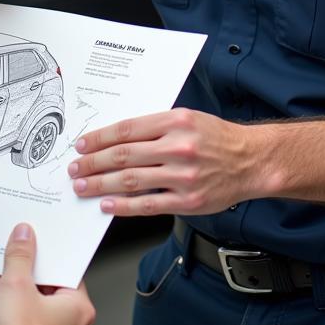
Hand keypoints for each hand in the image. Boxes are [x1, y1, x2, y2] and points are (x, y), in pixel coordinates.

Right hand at [0, 223, 94, 324]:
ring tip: (5, 290)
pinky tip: (4, 312)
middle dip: (33, 280)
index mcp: (81, 309)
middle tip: (17, 269)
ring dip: (25, 301)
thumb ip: (21, 256)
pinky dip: (22, 320)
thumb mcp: (16, 284)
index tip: (36, 251)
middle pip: (55, 292)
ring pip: (44, 313)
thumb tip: (24, 238)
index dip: (49, 259)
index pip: (69, 272)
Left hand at [67, 109, 257, 216]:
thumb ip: (155, 127)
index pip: (127, 129)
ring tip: (83, 187)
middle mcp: (178, 146)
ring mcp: (183, 176)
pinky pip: (148, 204)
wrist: (250, 160)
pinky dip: (124, 205)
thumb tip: (116, 139)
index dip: (100, 138)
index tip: (82, 144)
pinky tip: (108, 205)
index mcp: (175, 121)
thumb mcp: (187, 119)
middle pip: (124, 155)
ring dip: (101, 185)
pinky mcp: (187, 200)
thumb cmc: (216, 137)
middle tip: (75, 168)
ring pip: (131, 180)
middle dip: (93, 163)